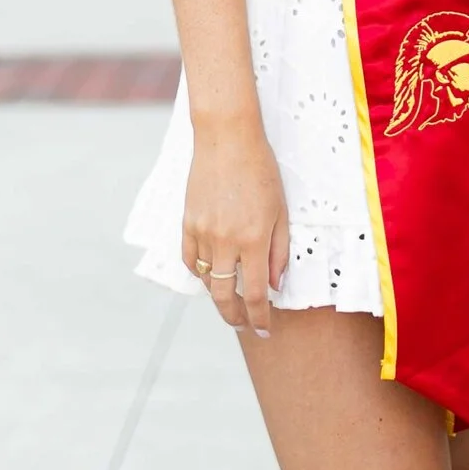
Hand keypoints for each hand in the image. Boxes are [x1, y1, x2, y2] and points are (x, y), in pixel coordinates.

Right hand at [181, 117, 289, 337]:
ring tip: (233, 297)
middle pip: (225, 297)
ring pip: (208, 280)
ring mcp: (203, 233)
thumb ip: (279, 251)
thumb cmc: (261, 171)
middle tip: (244, 326)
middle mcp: (226, 241)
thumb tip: (275, 285)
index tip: (264, 329)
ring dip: (220, 294)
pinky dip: (202, 273)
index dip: (260, 317)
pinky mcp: (187, 223)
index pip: (256, 294)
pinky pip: (191, 260)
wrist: (227, 140)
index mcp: (254, 240)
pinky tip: (212, 274)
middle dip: (236, 318)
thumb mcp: (281, 211)